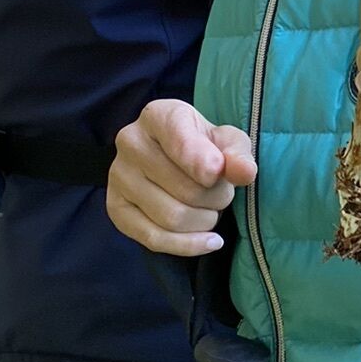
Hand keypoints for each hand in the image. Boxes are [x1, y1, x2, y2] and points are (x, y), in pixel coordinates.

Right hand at [108, 99, 256, 255]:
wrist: (174, 160)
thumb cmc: (205, 147)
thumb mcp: (228, 142)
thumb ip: (238, 154)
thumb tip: (244, 172)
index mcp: (159, 115)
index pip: (180, 142)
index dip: (203, 163)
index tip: (217, 175)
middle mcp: (131, 141)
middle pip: (185, 189)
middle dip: (217, 199)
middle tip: (222, 193)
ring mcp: (118, 176)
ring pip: (172, 217)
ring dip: (205, 221)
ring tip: (211, 210)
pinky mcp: (116, 208)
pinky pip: (154, 239)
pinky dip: (189, 245)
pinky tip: (211, 241)